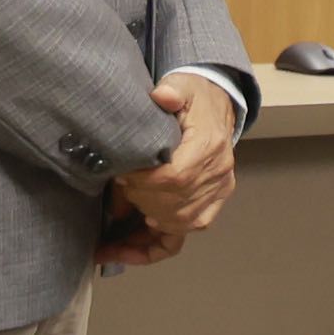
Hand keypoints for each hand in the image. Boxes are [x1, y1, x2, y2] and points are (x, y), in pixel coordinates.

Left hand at [106, 75, 239, 266]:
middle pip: (176, 206)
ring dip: (144, 225)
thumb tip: (162, 96)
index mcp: (210, 146)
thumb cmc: (194, 97)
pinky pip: (184, 233)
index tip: (122, 175)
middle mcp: (218, 174)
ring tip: (115, 221)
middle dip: (140, 202)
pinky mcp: (211, 203)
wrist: (217, 105)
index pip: (177, 178)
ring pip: (180, 224)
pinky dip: (155, 245)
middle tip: (118, 189)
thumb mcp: (182, 86)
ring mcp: (217, 192)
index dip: (145, 183)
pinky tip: (126, 248)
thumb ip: (172, 91)